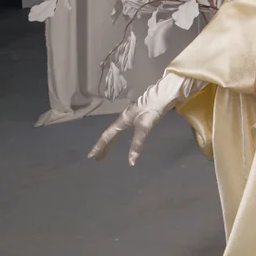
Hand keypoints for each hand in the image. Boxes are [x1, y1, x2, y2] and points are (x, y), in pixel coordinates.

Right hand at [87, 72, 202, 164]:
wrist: (165, 94)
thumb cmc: (153, 108)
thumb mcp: (144, 126)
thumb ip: (137, 143)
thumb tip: (131, 162)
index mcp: (123, 120)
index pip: (107, 135)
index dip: (99, 146)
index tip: (91, 156)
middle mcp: (125, 118)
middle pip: (111, 134)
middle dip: (104, 146)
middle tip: (98, 159)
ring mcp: (132, 116)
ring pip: (117, 131)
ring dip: (111, 143)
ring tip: (107, 153)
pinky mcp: (139, 115)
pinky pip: (125, 130)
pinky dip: (121, 138)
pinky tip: (127, 141)